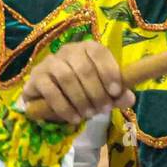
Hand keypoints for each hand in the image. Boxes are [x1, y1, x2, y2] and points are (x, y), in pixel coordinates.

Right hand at [19, 41, 133, 124]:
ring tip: (89, 115)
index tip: (115, 92)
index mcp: (87, 48)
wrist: (52, 99)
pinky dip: (64, 107)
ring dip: (81, 99)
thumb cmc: (83, 92)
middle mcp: (68, 51)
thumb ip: (117, 95)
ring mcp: (50, 62)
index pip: (98, 52)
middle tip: (103, 110)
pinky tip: (74, 118)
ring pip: (66, 77)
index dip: (108, 71)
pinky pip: (50, 90)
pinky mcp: (36, 77)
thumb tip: (129, 97)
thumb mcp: (103, 93)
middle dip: (96, 92)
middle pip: (84, 68)